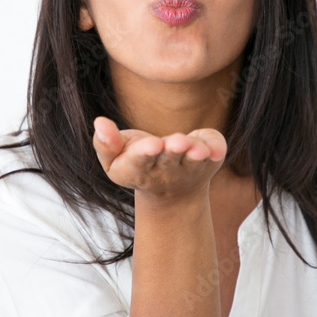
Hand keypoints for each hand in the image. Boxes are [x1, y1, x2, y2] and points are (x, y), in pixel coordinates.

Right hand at [91, 116, 226, 204]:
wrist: (172, 194)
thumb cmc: (137, 166)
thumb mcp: (114, 159)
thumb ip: (105, 143)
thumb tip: (99, 121)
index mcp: (139, 169)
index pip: (140, 161)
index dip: (145, 152)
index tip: (152, 145)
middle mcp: (166, 171)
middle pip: (169, 160)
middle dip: (173, 151)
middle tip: (177, 143)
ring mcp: (189, 167)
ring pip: (194, 160)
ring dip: (196, 154)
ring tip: (198, 148)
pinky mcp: (209, 160)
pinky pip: (215, 152)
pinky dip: (216, 147)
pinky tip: (215, 147)